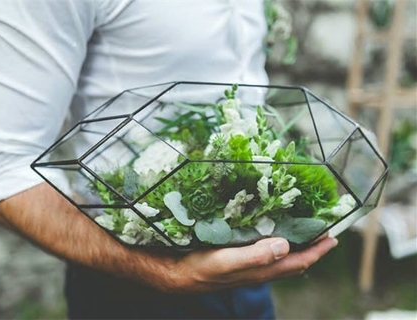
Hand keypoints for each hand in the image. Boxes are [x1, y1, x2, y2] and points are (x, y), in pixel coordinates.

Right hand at [151, 236, 337, 292]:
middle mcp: (260, 270)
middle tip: (325, 231)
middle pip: (295, 261)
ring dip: (298, 246)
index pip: (298, 262)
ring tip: (307, 232)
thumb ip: (254, 256)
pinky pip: (268, 254)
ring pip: (283, 259)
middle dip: (313, 248)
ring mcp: (251, 266)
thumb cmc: (199, 267)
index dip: (317, 251)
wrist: (177, 275)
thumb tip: (285, 246)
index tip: (333, 236)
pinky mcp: (241, 261)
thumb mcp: (225, 261)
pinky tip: (275, 235)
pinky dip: (280, 245)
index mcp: (261, 270)